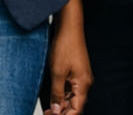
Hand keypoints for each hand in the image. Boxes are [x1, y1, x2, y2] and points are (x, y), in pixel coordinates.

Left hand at [43, 0, 90, 114]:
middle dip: (62, 113)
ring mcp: (81, 77)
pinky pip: (71, 89)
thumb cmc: (66, 44)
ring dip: (61, 106)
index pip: (76, 110)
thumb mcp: (57, 72)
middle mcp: (85, 83)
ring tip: (48, 111)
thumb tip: (57, 110)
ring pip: (72, 98)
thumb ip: (57, 93)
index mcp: (83, 84)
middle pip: (75, 106)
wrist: (69, 26)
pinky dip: (62, 96)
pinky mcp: (76, 72)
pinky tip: (53, 98)